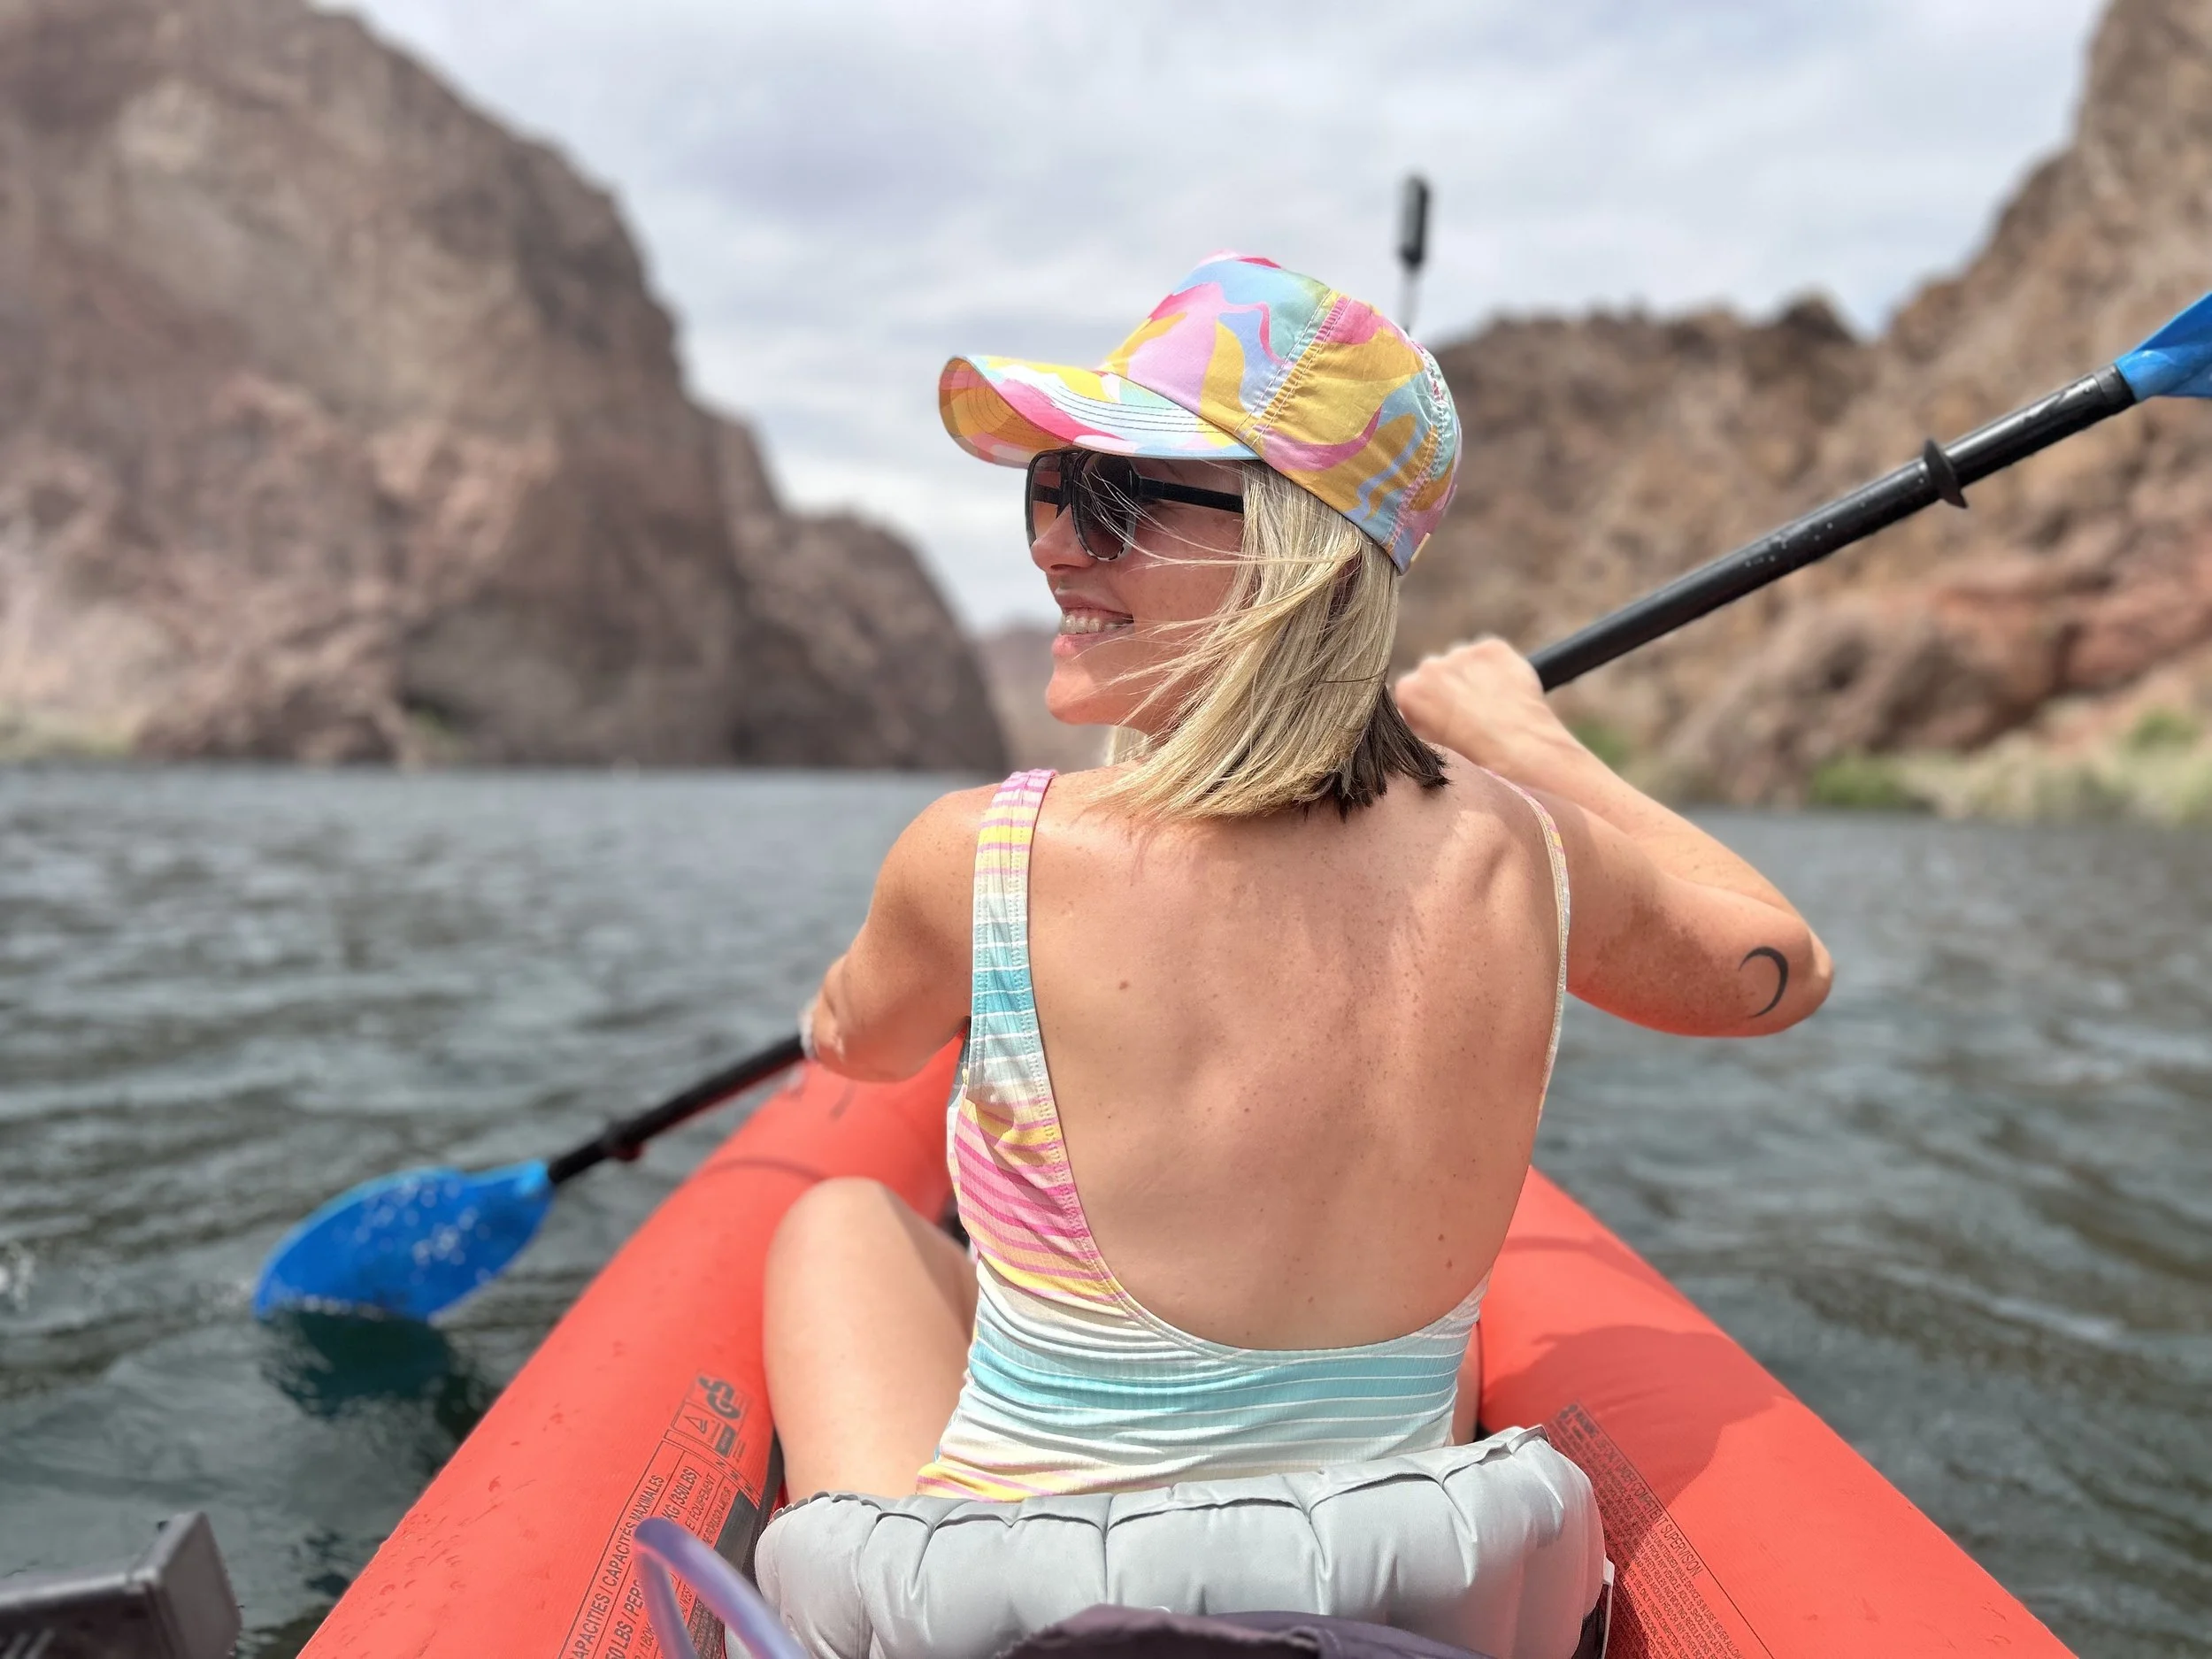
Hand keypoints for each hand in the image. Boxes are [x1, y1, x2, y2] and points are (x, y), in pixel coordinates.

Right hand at [1393, 638, 1569, 771]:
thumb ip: (1419, 715)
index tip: (1445, 711)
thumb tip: (1419, 706)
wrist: (1519, 743)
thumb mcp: (1431, 738)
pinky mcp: (1490, 646)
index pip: (1414, 686)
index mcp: (1409, 689)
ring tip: (1492, 699)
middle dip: (1451, 683)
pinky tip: (1505, 688)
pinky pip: (1490, 654)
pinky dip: (1497, 667)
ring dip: (1474, 673)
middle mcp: (1430, 664)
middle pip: (1438, 669)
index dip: (1431, 699)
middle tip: (1471, 706)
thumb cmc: (1475, 749)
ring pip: (1465, 660)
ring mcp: (1461, 651)